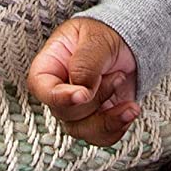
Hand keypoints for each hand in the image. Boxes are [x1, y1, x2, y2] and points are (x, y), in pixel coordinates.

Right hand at [27, 17, 140, 147]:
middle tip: (117, 75)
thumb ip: (85, 63)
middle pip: (65, 113)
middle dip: (96, 98)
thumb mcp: (96, 39)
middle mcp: (60, 92)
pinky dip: (118, 127)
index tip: (83, 94)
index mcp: (50, 66)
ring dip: (109, 119)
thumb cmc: (106, 34)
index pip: (41, 88)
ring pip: (82, 130)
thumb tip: (81, 90)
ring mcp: (78, 108)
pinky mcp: (98, 118)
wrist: (130, 43)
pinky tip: (130, 111)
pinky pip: (101, 136)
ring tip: (129, 102)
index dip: (59, 97)